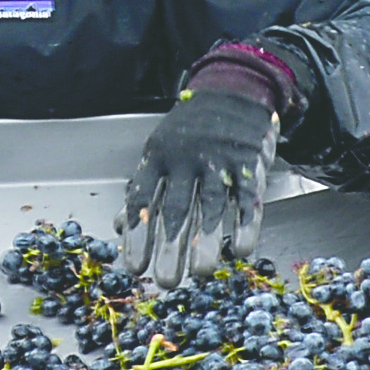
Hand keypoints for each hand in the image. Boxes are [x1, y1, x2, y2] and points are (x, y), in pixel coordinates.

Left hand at [117, 85, 276, 282]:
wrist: (234, 89)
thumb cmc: (191, 129)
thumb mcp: (160, 151)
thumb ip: (143, 189)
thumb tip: (120, 227)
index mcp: (158, 157)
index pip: (143, 199)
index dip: (138, 235)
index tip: (134, 267)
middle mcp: (186, 160)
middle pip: (176, 208)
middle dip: (170, 247)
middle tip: (165, 281)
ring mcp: (220, 161)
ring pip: (212, 206)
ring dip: (206, 241)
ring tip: (202, 272)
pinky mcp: (250, 164)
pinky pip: (248, 198)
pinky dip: (246, 224)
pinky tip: (242, 250)